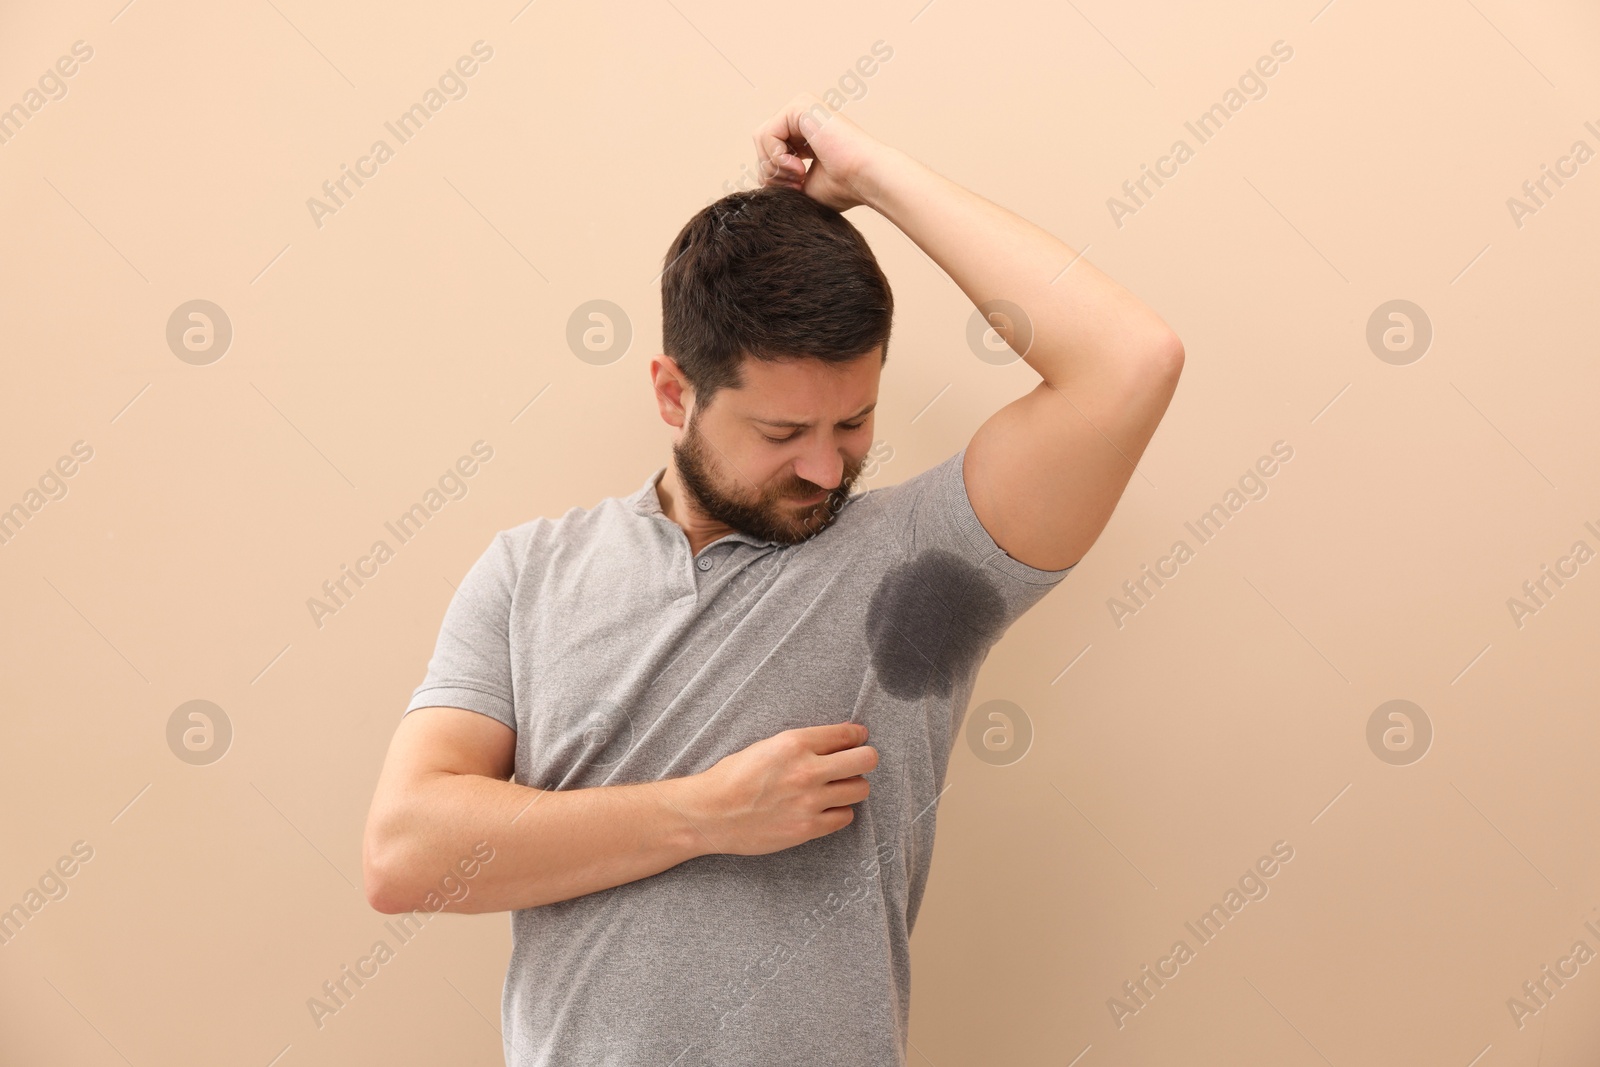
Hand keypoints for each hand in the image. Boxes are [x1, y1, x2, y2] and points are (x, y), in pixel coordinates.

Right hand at [688, 721, 877, 855]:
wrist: (710, 813)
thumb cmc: (732, 776)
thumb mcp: (767, 746)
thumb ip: (802, 744)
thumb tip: (837, 742)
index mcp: (794, 743)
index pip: (847, 734)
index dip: (856, 735)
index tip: (858, 738)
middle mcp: (807, 770)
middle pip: (865, 760)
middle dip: (865, 758)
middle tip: (858, 762)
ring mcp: (809, 802)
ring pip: (860, 789)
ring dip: (852, 786)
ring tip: (838, 787)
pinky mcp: (807, 828)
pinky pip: (845, 817)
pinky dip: (839, 811)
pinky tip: (825, 808)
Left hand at [752, 93, 882, 211]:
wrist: (866, 177)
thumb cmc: (844, 186)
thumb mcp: (802, 184)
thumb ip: (780, 175)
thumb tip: (760, 176)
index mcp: (805, 131)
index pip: (770, 150)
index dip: (775, 175)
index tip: (798, 188)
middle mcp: (802, 115)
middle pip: (762, 142)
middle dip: (771, 171)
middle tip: (795, 185)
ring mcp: (802, 107)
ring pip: (762, 138)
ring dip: (774, 166)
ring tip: (798, 177)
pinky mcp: (800, 106)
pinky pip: (767, 133)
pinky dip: (777, 157)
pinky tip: (799, 167)